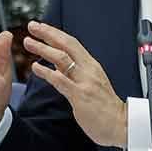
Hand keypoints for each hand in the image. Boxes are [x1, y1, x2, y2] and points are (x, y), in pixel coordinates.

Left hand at [23, 20, 126, 148]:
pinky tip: (35, 67)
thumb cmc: (107, 108)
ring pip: (62, 58)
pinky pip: (61, 80)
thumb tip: (59, 68)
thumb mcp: (92, 84)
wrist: (122, 125)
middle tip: (32, 26)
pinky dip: (47, 72)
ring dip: (43, 48)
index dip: (56, 33)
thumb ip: (76, 75)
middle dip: (48, 33)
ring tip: (29, 43)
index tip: (42, 27)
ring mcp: (84, 82)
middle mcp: (88, 70)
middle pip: (66, 45)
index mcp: (91, 66)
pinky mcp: (80, 95)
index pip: (72, 43)